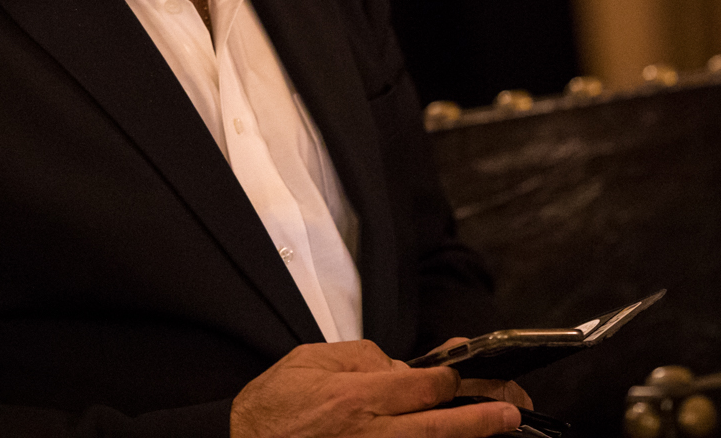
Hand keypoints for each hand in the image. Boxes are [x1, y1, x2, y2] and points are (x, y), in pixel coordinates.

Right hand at [231, 339, 520, 437]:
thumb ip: (357, 356)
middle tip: (512, 412)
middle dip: (481, 418)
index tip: (464, 373)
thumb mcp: (310, 360)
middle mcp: (371, 434)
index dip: (450, 377)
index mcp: (356, 397)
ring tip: (497, 431)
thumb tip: (395, 365)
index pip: (420, 385)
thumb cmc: (274, 407)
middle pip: (439, 426)